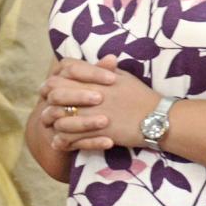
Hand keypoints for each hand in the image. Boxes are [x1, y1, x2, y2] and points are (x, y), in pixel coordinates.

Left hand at [43, 55, 160, 151]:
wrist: (159, 118)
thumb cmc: (142, 96)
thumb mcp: (123, 76)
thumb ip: (104, 70)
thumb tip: (96, 62)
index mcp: (96, 77)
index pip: (66, 69)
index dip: (55, 76)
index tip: (51, 85)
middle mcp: (91, 93)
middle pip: (56, 92)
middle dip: (47, 99)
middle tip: (46, 106)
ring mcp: (93, 113)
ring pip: (59, 116)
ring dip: (52, 122)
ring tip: (50, 126)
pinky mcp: (98, 132)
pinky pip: (71, 138)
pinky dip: (62, 141)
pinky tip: (59, 143)